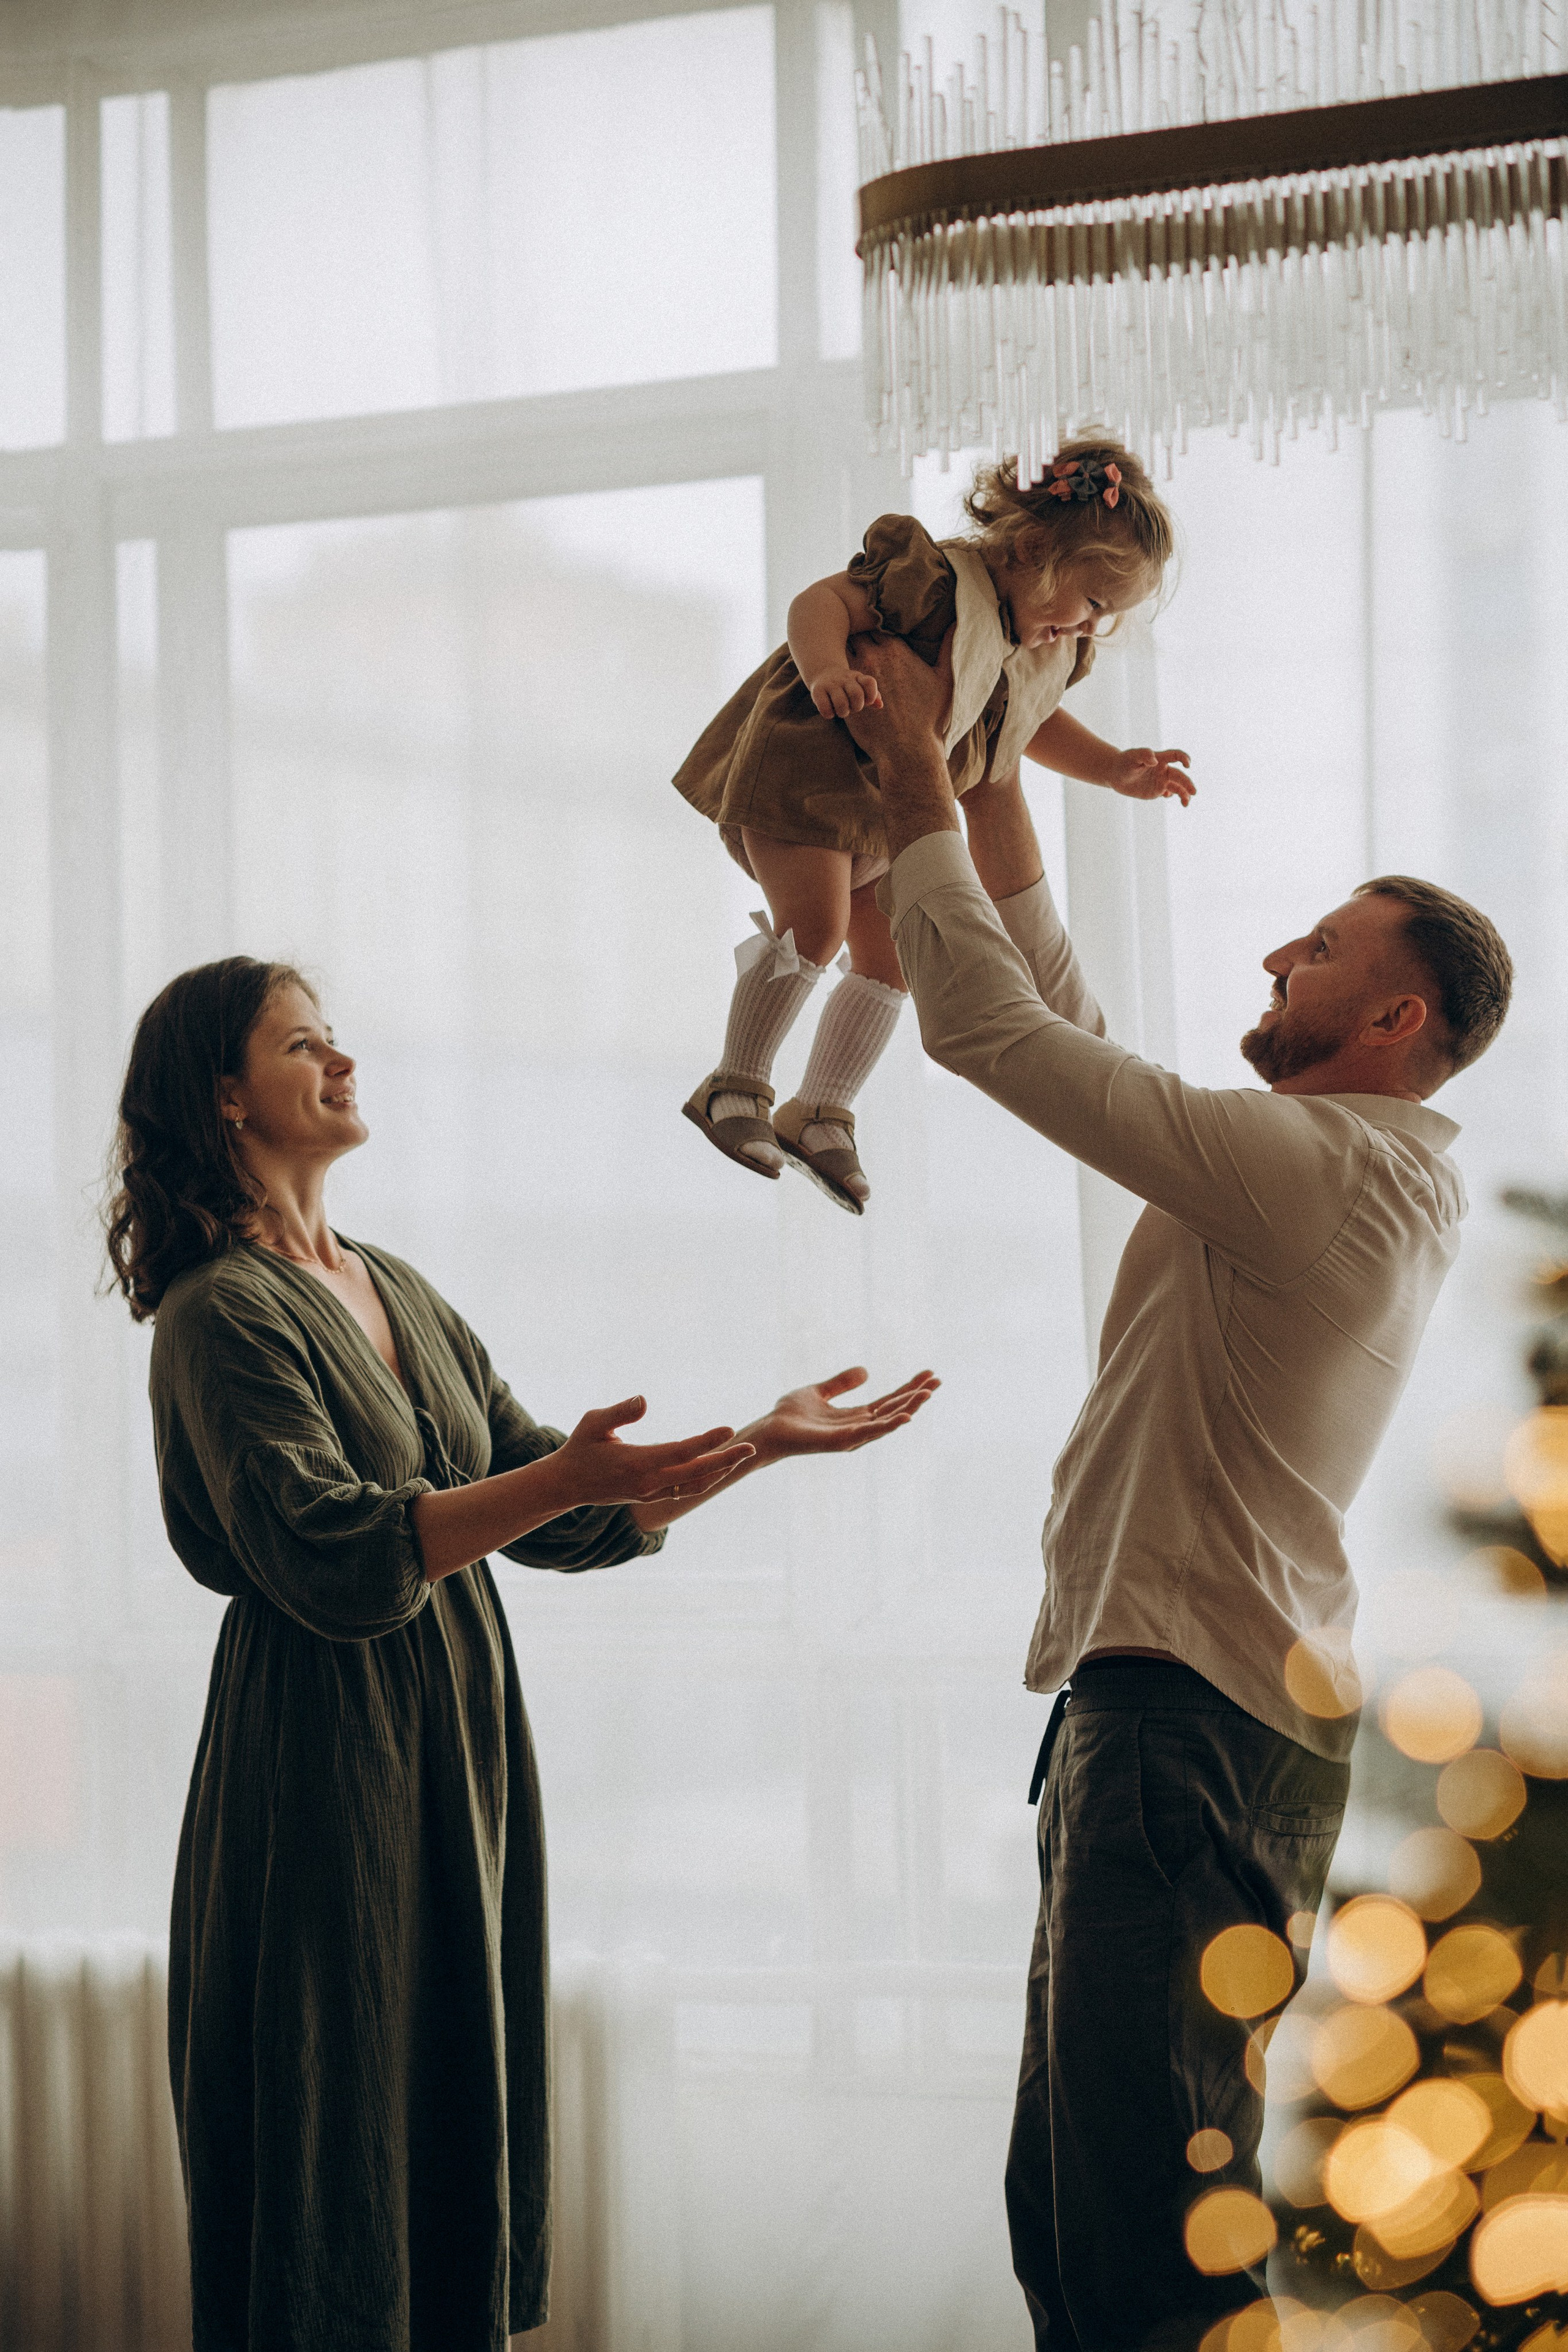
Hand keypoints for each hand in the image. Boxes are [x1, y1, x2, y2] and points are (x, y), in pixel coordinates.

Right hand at [554, 1396, 754, 1508]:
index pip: (681, 1452)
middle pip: (696, 1473)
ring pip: (693, 1485)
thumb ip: (620, 1411)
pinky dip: (704, 1480)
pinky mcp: (650, 1496)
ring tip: (740, 1456)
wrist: (566, 1485)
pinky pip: (684, 1490)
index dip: (707, 1441)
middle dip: (726, 1460)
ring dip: (719, 1471)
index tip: (729, 1429)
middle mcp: (648, 1482)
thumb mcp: (593, 1422)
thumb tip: (645, 1400)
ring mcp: (650, 1492)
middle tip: (751, 1447)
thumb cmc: (580, 1448)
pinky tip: (716, 1468)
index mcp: (638, 1463)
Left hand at [746, 1365, 939, 1462]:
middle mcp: (858, 1428)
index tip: (928, 1374)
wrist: (769, 1429)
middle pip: (894, 1410)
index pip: (889, 1401)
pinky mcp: (841, 1442)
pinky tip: (906, 1417)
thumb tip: (866, 1370)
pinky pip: (870, 1433)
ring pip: (887, 1422)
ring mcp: (852, 1436)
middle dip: (916, 1397)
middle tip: (937, 1381)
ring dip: (909, 1408)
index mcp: (855, 1416)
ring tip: (928, 1394)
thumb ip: (841, 1383)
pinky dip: (889, 1426)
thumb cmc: (789, 1415)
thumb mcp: (818, 1391)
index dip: (908, 1388)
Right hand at [809, 664, 883, 719]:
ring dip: (843, 712)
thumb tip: (880, 705)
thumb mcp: (860, 687)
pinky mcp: (816, 691)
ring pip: (841, 703)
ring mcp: (830, 684)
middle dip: (857, 707)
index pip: (869, 683)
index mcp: (857, 677)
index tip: (867, 701)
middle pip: (856, 694)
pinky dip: (829, 714)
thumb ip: (873, 696)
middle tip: (852, 708)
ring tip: (841, 710)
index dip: (871, 695)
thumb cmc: (846, 686)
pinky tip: (830, 710)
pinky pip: (825, 709)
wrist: (822, 673)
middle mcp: (844, 678)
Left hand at [849, 630, 953, 754]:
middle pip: (857, 634)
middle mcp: (872, 658)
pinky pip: (835, 676)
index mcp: (895, 650)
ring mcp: (854, 676)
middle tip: (858, 642)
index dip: (875, 627)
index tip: (876, 633)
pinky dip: (837, 675)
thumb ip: (948, 647)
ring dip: (846, 654)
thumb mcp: (945, 679)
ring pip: (842, 653)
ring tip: (849, 659)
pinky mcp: (844, 694)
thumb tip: (957, 622)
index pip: (877, 624)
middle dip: (858, 637)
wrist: (907, 749)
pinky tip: (841, 680)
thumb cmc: (929, 717)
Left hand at [1108, 747, 1193, 805]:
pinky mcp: (1156, 791)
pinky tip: (1167, 796)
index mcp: (1160, 759)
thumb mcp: (1132, 757)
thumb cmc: (1124, 762)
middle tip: (1194, 792)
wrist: (1115, 774)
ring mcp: (1161, 781)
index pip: (1176, 756)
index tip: (1187, 765)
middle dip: (1187, 783)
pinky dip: (1172, 796)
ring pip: (1177, 787)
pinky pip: (1168, 793)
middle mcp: (1163, 770)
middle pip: (1179, 775)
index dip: (1184, 758)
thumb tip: (1154, 761)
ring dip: (1184, 794)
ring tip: (1186, 803)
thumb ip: (1143, 755)